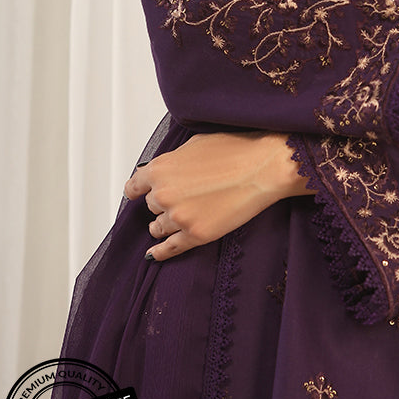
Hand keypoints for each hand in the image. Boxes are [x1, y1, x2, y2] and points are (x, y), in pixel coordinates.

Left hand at [123, 131, 310, 261]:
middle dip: (163, 201)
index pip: (134, 186)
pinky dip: (160, 252)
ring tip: (180, 217)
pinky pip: (170, 249)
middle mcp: (164, 194)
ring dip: (165, 223)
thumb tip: (164, 172)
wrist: (264, 167)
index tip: (137, 194)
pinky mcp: (196, 235)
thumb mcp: (195, 145)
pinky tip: (155, 253)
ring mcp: (179, 217)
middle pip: (151, 206)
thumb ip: (172, 161)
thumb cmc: (236, 150)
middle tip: (182, 196)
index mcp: (160, 169)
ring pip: (158, 227)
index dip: (137, 190)